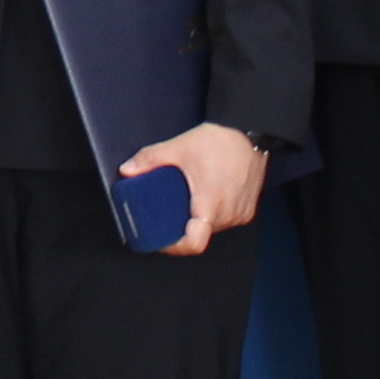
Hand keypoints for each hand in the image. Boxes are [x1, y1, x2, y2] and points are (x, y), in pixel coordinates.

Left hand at [126, 119, 265, 259]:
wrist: (251, 131)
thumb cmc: (221, 141)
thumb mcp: (179, 147)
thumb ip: (150, 159)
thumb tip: (127, 170)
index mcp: (210, 204)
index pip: (194, 243)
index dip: (175, 247)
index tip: (161, 240)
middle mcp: (228, 214)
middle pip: (200, 234)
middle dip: (182, 227)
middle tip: (167, 215)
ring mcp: (240, 213)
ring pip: (213, 228)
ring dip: (199, 220)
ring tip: (186, 203)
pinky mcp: (248, 209)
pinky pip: (226, 220)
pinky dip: (213, 214)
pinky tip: (204, 197)